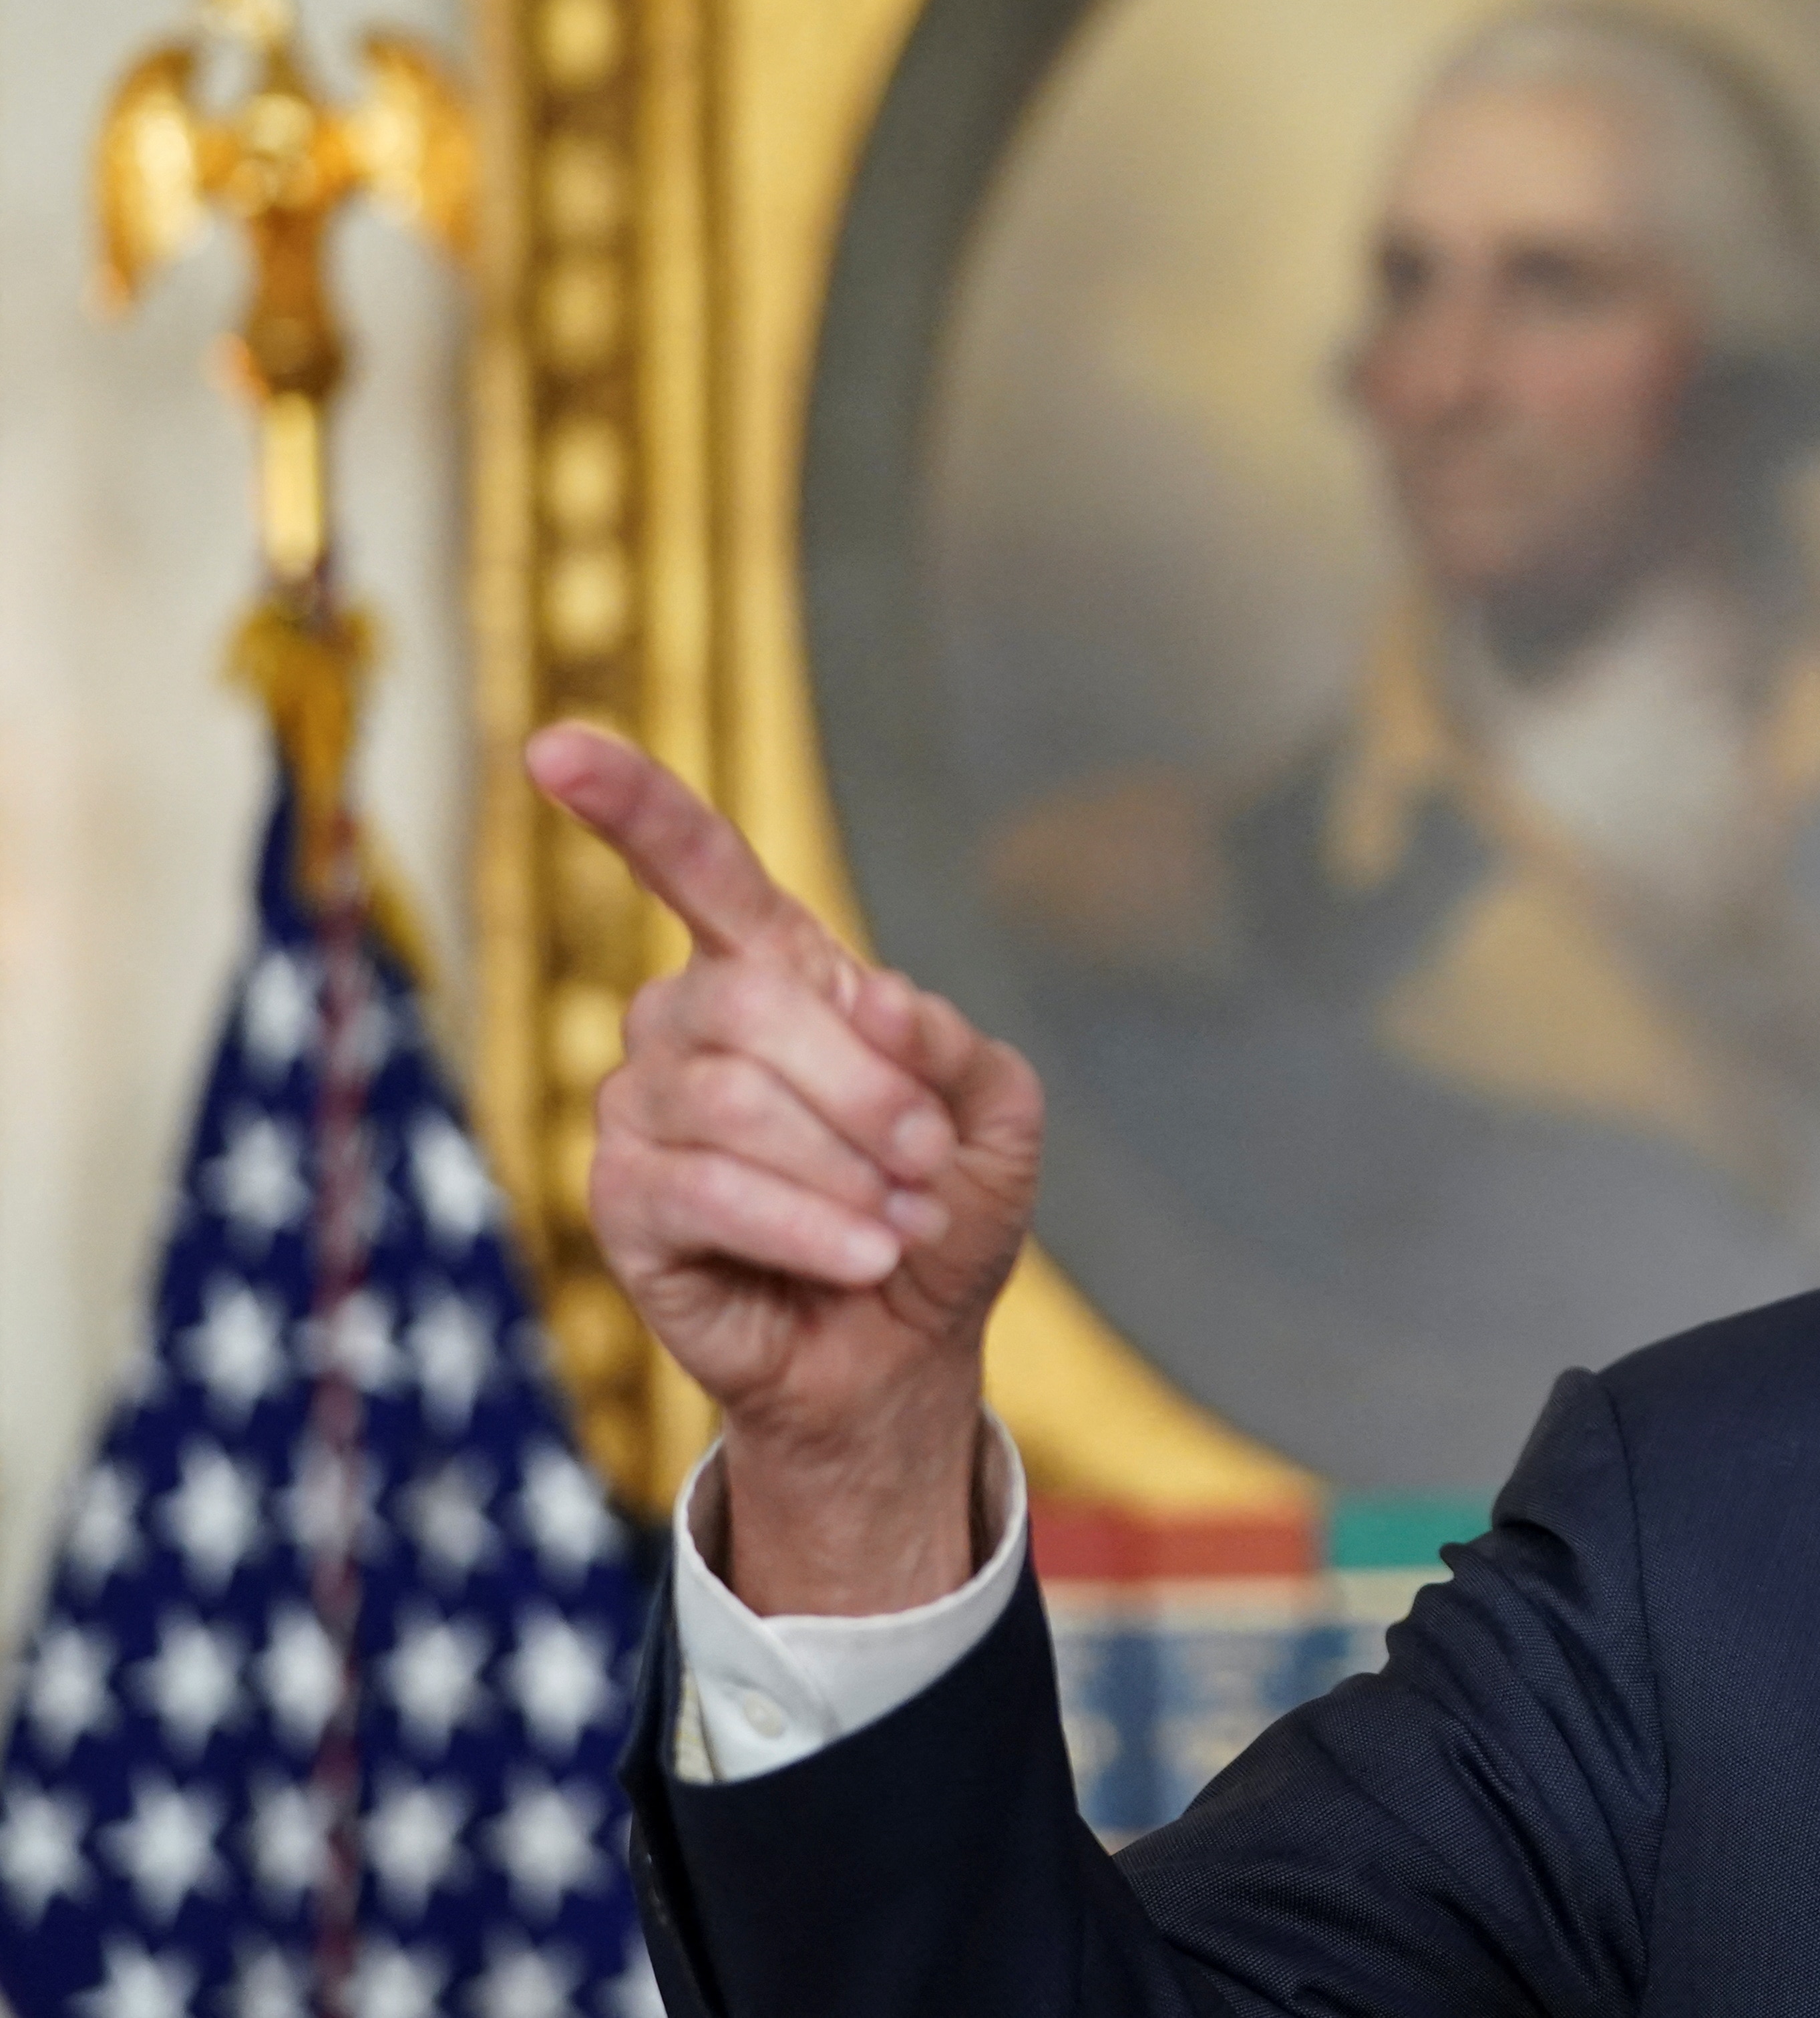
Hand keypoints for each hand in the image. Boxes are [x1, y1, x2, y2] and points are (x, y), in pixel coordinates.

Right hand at [526, 722, 1044, 1615]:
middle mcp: (686, 1026)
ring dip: (845, 1170)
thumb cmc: (938, 1210)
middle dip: (865, 1090)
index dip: (629, 805)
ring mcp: (641, 1113)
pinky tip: (863, 1256)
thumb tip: (872, 998)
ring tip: (902, 1222)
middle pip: (747, 1005)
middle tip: (930, 1164)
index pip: (693, 867)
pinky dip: (806, 1225)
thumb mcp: (993, 1119)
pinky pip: (699, 1191)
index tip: (554, 746)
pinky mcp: (623, 1205)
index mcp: (772, 973)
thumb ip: (952, 1047)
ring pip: (728, 1104)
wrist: (904, 1346)